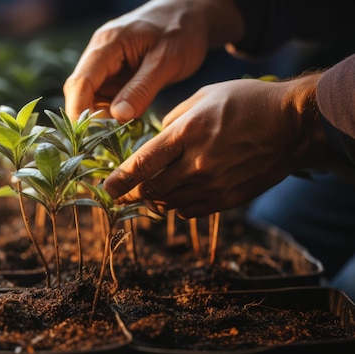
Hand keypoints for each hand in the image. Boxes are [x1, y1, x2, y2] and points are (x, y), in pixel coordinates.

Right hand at [63, 0, 243, 122]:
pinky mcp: (114, 73)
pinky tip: (123, 126)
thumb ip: (142, 89)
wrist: (191, 14)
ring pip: (91, 97)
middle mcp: (99, 53)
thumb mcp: (166, 61)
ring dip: (100, 118)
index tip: (86, 138)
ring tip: (116, 138)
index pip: (81, 82)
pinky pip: (104, 97)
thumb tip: (118, 117)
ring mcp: (105, 64)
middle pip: (80, 91)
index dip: (79, 112)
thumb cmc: (181, 31)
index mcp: (107, 44)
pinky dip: (110, 113)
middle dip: (88, 119)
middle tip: (104, 144)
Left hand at [102, 74, 335, 217]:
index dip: (119, 181)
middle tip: (122, 194)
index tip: (105, 190)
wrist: (292, 126)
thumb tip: (154, 141)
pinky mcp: (226, 199)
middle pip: (151, 189)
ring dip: (155, 199)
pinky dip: (177, 205)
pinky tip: (179, 194)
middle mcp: (196, 163)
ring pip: (168, 203)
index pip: (142, 164)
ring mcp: (213, 184)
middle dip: (132, 193)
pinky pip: (189, 211)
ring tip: (151, 191)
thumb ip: (173, 120)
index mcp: (186, 133)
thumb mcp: (204, 97)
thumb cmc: (246, 103)